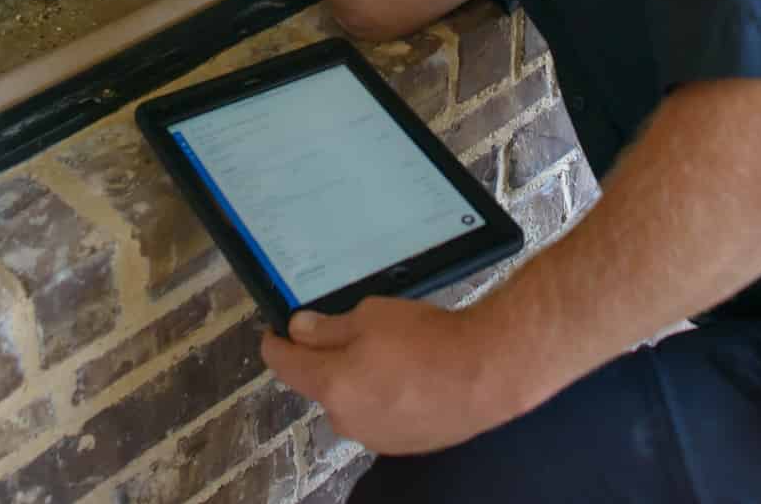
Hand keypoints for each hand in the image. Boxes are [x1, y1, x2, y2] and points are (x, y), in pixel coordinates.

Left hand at [261, 297, 526, 455]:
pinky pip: (380, 414)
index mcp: (330, 385)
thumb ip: (328, 327)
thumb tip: (298, 330)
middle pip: (320, 383)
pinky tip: (412, 375)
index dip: (275, 342)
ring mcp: (374, 437)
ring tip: (393, 352)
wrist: (486, 373)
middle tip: (354, 329)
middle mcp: (345, 419)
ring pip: (352, 400)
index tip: (274, 330)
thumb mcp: (371, 315)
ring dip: (359, 378)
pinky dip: (385, 395)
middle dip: (328, 358)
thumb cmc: (427, 340)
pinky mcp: (402, 445)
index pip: (284, 364)